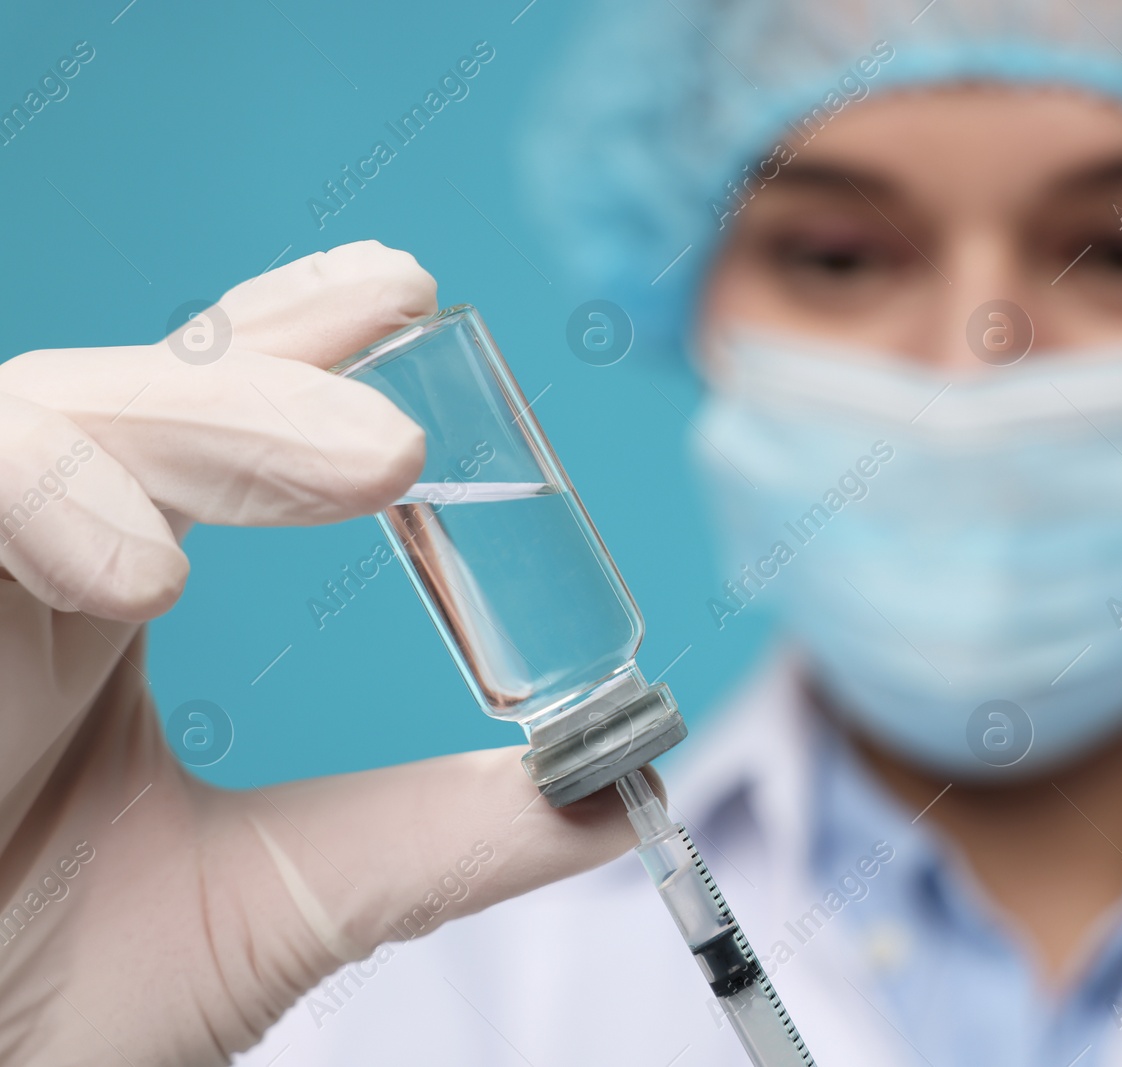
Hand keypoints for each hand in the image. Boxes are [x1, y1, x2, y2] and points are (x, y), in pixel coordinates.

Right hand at [0, 242, 646, 1064]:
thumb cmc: (38, 1005)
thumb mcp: (274, 909)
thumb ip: (440, 836)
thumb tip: (619, 785)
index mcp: (110, 587)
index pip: (208, 420)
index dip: (298, 347)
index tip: (408, 304)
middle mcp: (28, 558)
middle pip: (137, 389)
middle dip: (276, 367)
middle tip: (414, 376)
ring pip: (43, 413)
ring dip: (209, 419)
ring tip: (371, 465)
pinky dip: (45, 498)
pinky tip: (139, 570)